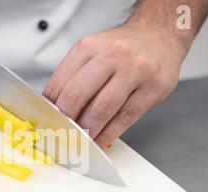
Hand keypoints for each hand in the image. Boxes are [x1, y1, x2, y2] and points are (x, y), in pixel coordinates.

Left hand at [43, 22, 187, 147]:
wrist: (159, 34)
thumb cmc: (123, 48)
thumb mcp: (92, 51)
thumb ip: (74, 76)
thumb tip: (56, 109)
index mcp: (89, 47)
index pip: (60, 82)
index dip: (50, 107)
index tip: (48, 121)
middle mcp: (112, 55)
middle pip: (78, 96)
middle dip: (67, 121)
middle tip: (62, 133)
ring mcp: (134, 71)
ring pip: (102, 110)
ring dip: (88, 131)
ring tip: (81, 140)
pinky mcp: (152, 88)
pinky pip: (125, 118)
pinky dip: (109, 133)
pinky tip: (102, 139)